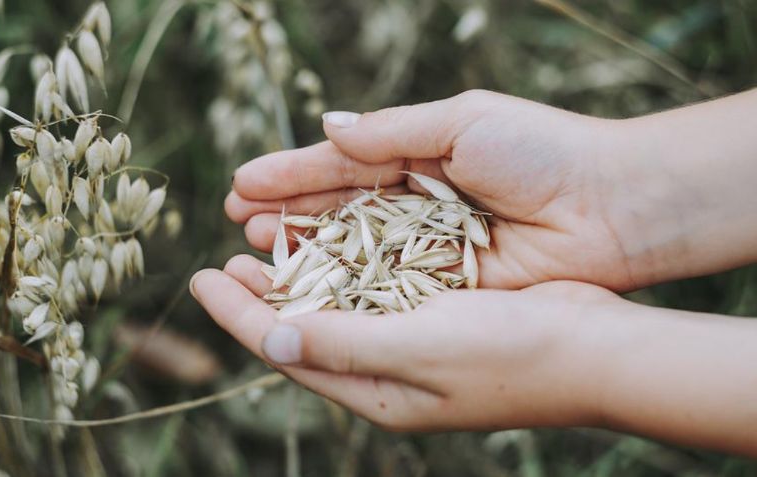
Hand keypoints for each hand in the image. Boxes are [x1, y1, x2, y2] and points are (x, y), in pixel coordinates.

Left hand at [191, 254, 619, 431]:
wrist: (595, 349)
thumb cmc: (511, 354)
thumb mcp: (419, 349)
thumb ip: (343, 344)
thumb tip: (269, 337)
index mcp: (376, 392)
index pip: (287, 350)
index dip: (237, 315)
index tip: (198, 279)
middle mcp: (387, 372)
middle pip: (304, 330)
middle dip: (259, 297)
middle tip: (223, 262)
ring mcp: (413, 346)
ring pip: (336, 309)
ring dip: (298, 277)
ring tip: (262, 247)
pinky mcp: (437, 316)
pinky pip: (373, 292)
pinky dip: (344, 268)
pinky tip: (330, 243)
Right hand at [227, 90, 645, 290]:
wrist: (610, 207)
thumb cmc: (540, 151)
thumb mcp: (461, 122)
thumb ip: (390, 132)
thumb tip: (327, 127)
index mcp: (418, 154)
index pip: (341, 164)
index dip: (292, 174)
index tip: (243, 183)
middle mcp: (416, 203)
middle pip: (338, 209)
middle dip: (289, 212)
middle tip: (238, 221)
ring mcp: (427, 247)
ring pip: (353, 250)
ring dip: (305, 249)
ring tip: (257, 248)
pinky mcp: (445, 286)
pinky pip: (386, 286)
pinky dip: (346, 286)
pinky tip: (307, 285)